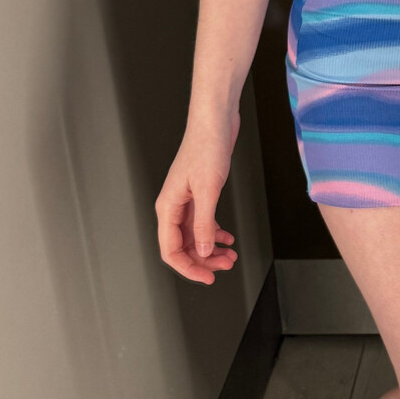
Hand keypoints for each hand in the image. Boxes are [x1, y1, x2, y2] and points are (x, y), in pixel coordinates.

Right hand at [155, 113, 240, 285]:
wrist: (214, 121)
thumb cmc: (206, 147)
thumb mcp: (208, 190)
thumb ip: (205, 223)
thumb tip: (204, 251)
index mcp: (168, 207)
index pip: (170, 250)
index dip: (188, 268)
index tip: (207, 278)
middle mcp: (174, 206)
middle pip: (183, 246)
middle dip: (204, 260)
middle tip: (226, 266)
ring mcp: (186, 200)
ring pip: (195, 235)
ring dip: (211, 249)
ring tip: (231, 255)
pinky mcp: (199, 193)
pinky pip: (203, 222)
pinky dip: (215, 233)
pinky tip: (227, 238)